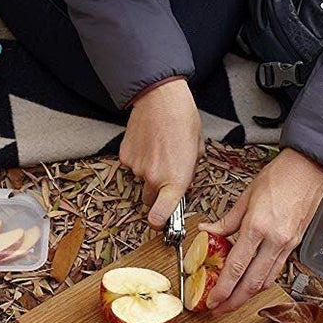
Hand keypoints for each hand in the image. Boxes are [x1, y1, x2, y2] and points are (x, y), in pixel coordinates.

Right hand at [120, 79, 202, 227]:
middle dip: (157, 193)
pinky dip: (138, 158)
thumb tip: (183, 175)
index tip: (160, 224)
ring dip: (148, 171)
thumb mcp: (197, 148)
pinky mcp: (125, 157)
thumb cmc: (183, 119)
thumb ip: (189, 169)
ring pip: (141, 180)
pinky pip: (131, 165)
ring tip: (158, 148)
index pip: (161, 216)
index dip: (159, 223)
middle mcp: (154, 179)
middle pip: (150, 200)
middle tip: (164, 174)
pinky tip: (147, 142)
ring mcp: (137, 168)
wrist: (160, 98)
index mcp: (176, 180)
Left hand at [201, 149, 322, 311]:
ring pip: (266, 281)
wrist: (310, 168)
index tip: (211, 300)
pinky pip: (277, 270)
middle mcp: (274, 240)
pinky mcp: (295, 245)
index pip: (236, 267)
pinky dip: (263, 282)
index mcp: (258, 226)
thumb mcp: (246, 196)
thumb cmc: (281, 176)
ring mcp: (287, 244)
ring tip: (232, 301)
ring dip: (248, 296)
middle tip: (218, 310)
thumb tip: (207, 232)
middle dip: (233, 302)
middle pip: (252, 283)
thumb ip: (226, 220)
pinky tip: (252, 284)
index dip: (222, 289)